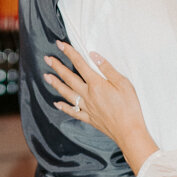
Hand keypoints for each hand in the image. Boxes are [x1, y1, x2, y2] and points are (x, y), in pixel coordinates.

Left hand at [44, 41, 156, 172]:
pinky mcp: (90, 118)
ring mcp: (87, 108)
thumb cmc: (130, 107)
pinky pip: (73, 112)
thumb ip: (107, 69)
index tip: (60, 44)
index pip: (80, 64)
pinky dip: (64, 107)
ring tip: (47, 77)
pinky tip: (57, 104)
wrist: (129, 132)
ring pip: (67, 94)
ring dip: (56, 84)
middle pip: (69, 78)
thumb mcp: (124, 83)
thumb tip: (93, 55)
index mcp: (96, 84)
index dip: (69, 53)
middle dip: (57, 67)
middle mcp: (88, 95)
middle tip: (47, 59)